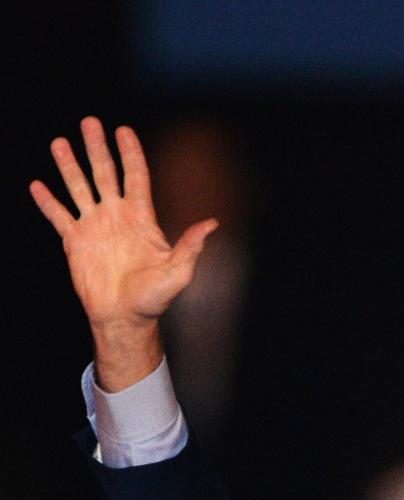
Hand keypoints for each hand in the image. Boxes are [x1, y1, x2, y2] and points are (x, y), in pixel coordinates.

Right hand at [30, 116, 218, 388]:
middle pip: (105, 173)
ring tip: (59, 143)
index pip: (135, 177)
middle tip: (90, 122)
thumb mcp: (177, 272)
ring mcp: (95, 227)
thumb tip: (212, 224)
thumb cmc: (154, 299)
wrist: (124, 319)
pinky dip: (48, 202)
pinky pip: (59, 217)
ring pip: (79, 188)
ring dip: (69, 165)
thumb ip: (191, 246)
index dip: (130, 154)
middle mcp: (116, 217)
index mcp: (141, 219)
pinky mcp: (75, 243)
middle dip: (97, 148)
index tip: (123, 130)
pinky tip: (37, 185)